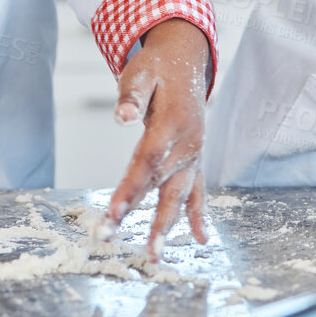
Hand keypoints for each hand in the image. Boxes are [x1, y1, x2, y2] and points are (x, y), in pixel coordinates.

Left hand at [104, 18, 211, 259]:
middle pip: (161, 185)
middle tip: (117, 239)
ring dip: (167, 226)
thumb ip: (132, 95)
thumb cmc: (159, 69)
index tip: (113, 214)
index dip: (130, 189)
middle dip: (141, 216)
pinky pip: (198, 192)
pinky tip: (202, 239)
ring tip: (153, 254)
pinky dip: (199, 216)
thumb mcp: (141, 73)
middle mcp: (187, 144)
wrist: (187, 62)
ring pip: (180, 195)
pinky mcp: (194, 161)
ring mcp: (194, 155)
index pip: (147, 162)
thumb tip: (122, 117)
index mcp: (172, 123)